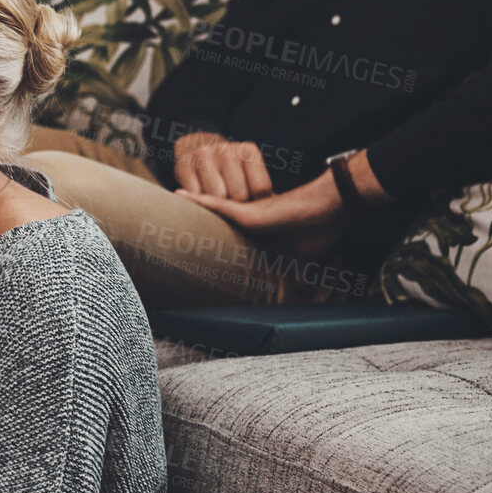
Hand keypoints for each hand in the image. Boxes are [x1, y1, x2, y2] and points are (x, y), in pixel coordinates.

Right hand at [174, 132, 274, 200]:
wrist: (197, 149)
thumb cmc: (230, 170)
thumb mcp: (249, 173)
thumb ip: (262, 191)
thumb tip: (273, 211)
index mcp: (248, 151)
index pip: (260, 189)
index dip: (257, 202)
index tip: (251, 201)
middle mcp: (226, 149)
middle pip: (239, 195)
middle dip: (237, 206)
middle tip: (232, 203)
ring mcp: (203, 155)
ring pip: (217, 197)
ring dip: (218, 206)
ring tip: (218, 200)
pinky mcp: (183, 165)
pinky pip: (196, 197)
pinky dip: (200, 202)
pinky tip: (201, 195)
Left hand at [177, 171, 346, 258]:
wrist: (331, 205)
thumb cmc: (318, 227)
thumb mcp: (300, 259)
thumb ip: (291, 274)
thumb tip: (296, 298)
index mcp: (254, 232)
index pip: (222, 237)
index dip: (203, 241)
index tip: (180, 249)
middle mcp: (245, 221)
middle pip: (210, 224)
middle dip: (186, 227)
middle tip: (160, 229)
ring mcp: (245, 215)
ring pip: (208, 213)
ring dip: (186, 211)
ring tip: (160, 208)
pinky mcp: (249, 213)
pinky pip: (218, 206)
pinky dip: (199, 201)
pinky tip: (180, 194)